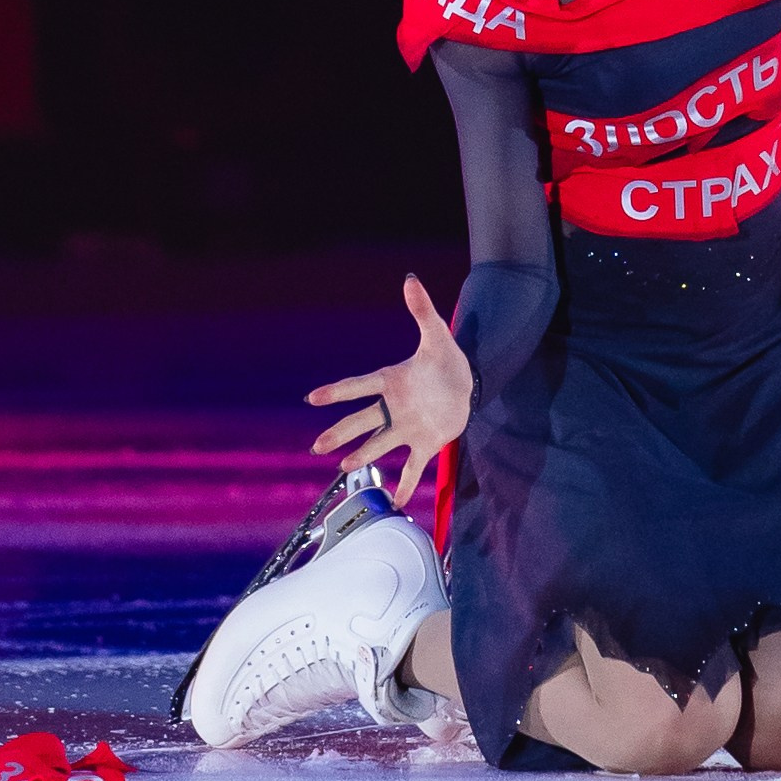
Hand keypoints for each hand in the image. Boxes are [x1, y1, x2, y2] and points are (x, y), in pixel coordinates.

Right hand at [308, 273, 473, 503]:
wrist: (467, 383)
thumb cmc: (447, 359)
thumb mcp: (437, 334)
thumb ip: (422, 309)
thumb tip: (410, 279)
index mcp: (392, 381)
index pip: (360, 386)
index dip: (337, 392)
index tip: (312, 398)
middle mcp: (394, 407)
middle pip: (362, 421)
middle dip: (340, 433)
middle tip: (317, 446)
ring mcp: (408, 427)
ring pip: (381, 444)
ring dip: (364, 455)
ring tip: (345, 467)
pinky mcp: (426, 442)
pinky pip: (414, 466)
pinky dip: (406, 484)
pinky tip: (397, 501)